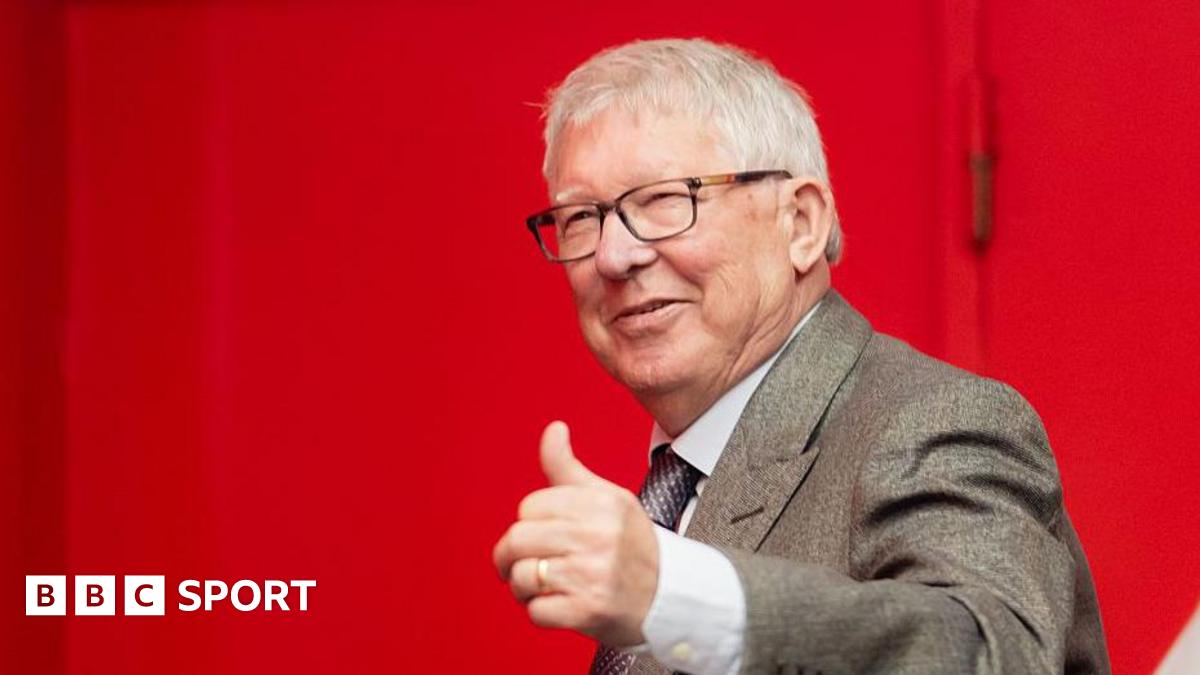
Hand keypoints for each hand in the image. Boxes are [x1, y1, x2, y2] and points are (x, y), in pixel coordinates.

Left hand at [492, 421, 658, 646]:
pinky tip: (557, 604)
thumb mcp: (608, 497)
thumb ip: (569, 467)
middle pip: (517, 540)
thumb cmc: (631, 544)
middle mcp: (597, 536)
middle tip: (523, 563)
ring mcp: (592, 575)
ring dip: (522, 586)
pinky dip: (539, 611)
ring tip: (541, 585)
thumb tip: (554, 429)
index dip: (530, 522)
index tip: (543, 533)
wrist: (669, 596)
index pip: (529, 507)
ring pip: (522, 576)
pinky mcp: (588, 611)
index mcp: (600, 503)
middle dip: (511, 556)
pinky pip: (536, 611)